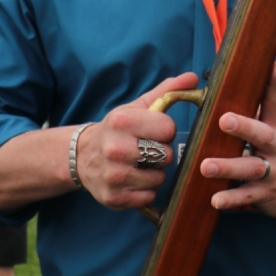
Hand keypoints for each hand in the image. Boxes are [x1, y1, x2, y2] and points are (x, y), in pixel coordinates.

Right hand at [76, 72, 197, 209]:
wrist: (82, 156)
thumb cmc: (117, 130)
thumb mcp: (137, 108)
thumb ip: (166, 92)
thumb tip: (193, 77)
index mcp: (122, 122)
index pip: (168, 128)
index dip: (165, 130)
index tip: (153, 131)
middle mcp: (115, 149)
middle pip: (166, 155)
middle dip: (161, 153)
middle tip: (145, 150)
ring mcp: (114, 176)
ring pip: (159, 178)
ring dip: (154, 173)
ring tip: (139, 165)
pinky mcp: (114, 197)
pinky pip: (149, 196)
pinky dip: (145, 190)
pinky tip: (133, 180)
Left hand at [199, 59, 275, 216]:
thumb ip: (272, 95)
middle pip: (262, 136)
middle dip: (244, 127)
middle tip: (223, 120)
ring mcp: (272, 173)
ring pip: (250, 169)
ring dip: (228, 167)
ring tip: (206, 166)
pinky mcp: (265, 195)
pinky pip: (246, 198)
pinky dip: (231, 199)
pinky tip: (215, 200)